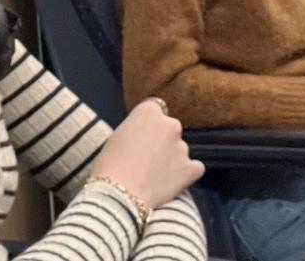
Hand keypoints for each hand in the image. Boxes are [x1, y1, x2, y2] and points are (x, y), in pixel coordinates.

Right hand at [91, 99, 205, 207]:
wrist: (119, 194)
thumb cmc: (108, 165)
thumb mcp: (117, 135)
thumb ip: (135, 129)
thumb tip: (143, 136)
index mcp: (149, 112)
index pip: (154, 110)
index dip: (148, 125)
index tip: (141, 137)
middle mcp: (170, 124)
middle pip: (170, 128)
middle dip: (162, 140)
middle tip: (147, 158)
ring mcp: (183, 147)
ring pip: (180, 149)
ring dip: (172, 158)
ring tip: (155, 176)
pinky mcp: (190, 169)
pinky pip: (195, 168)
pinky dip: (187, 173)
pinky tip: (173, 182)